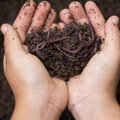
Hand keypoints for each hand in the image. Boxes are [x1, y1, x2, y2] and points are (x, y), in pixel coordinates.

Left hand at [1, 1, 67, 119]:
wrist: (44, 101)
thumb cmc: (28, 81)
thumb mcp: (16, 58)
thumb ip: (11, 41)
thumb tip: (5, 26)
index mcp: (19, 51)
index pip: (21, 28)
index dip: (26, 15)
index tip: (32, 4)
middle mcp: (31, 53)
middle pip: (35, 30)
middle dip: (39, 17)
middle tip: (46, 5)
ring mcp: (44, 57)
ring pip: (46, 36)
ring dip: (49, 24)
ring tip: (54, 13)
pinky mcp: (55, 61)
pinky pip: (56, 45)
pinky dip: (58, 36)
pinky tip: (61, 28)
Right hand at [59, 1, 119, 119]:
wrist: (88, 99)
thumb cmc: (103, 78)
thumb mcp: (113, 55)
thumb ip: (114, 36)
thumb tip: (114, 19)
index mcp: (102, 47)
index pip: (97, 26)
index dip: (93, 14)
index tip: (87, 4)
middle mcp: (89, 50)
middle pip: (82, 29)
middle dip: (76, 17)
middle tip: (70, 7)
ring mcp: (76, 55)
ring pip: (71, 36)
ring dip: (66, 25)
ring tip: (60, 16)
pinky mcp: (67, 61)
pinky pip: (62, 46)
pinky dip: (59, 38)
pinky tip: (55, 30)